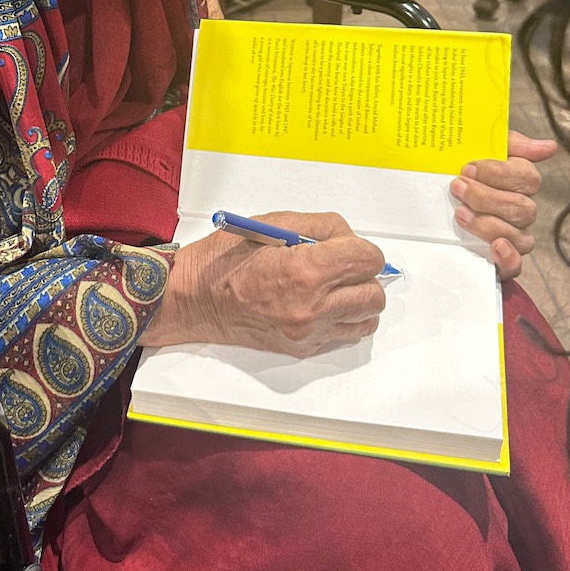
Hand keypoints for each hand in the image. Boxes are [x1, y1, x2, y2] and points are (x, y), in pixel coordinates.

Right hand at [141, 212, 385, 357]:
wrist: (196, 299)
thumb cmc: (226, 259)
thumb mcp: (275, 223)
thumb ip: (321, 227)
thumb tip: (349, 239)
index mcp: (305, 270)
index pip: (368, 260)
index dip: (360, 248)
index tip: (347, 246)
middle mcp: (312, 307)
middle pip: (373, 293)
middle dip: (362, 274)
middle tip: (340, 265)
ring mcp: (308, 332)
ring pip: (366, 319)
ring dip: (357, 299)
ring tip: (333, 286)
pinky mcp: (303, 347)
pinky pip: (343, 334)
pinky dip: (340, 318)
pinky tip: (319, 303)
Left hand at [450, 131, 556, 279]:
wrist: (426, 191)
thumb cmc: (458, 168)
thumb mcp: (478, 146)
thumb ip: (510, 144)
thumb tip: (549, 147)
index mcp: (519, 181)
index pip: (527, 178)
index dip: (499, 174)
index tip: (468, 168)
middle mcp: (521, 209)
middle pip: (523, 208)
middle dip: (487, 198)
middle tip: (458, 187)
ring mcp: (512, 235)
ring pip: (520, 236)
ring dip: (489, 224)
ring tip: (461, 213)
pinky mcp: (498, 259)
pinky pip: (515, 266)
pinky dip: (509, 258)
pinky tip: (496, 247)